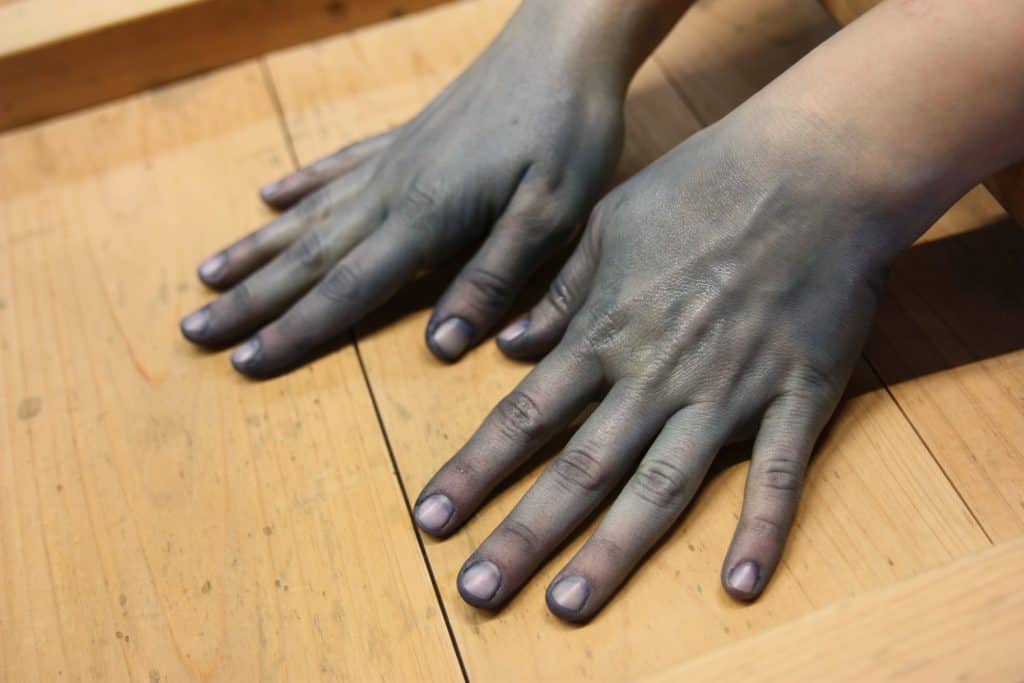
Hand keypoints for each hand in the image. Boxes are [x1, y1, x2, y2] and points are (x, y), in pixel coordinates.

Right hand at [179, 4, 625, 373]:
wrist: (564, 43)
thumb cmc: (567, 130)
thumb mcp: (551, 215)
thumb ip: (494, 278)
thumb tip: (441, 346)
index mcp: (426, 217)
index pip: (347, 289)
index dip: (295, 331)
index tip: (243, 364)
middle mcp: (392, 190)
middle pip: (307, 256)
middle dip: (250, 299)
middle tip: (193, 330)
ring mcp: (392, 160)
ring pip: (309, 214)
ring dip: (256, 249)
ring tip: (207, 276)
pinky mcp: (404, 138)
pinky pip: (336, 167)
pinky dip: (300, 186)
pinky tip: (270, 195)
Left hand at [412, 105, 919, 620]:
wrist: (812, 167)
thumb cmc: (703, 184)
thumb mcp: (608, 223)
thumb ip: (558, 291)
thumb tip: (509, 346)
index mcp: (604, 333)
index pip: (523, 418)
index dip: (473, 473)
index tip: (431, 519)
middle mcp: (653, 376)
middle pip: (578, 471)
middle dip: (522, 535)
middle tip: (476, 592)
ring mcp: (725, 392)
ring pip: (659, 489)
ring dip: (611, 553)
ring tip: (568, 605)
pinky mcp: (795, 397)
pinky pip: (776, 475)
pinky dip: (760, 531)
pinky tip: (739, 585)